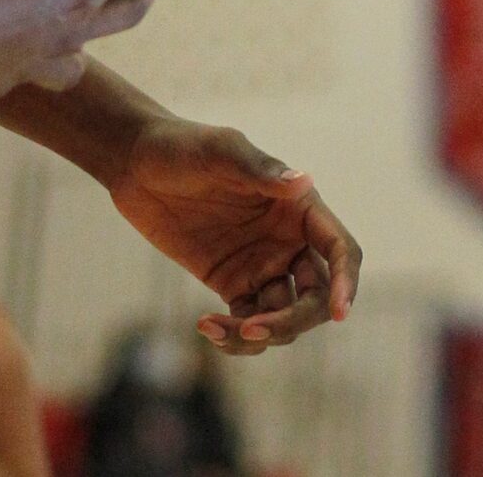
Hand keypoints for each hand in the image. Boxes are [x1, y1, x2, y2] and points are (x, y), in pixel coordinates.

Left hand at [107, 119, 361, 354]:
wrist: (134, 161)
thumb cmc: (182, 145)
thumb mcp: (219, 151)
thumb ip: (259, 169)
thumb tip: (304, 181)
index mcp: (297, 207)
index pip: (340, 250)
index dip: (347, 282)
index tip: (339, 312)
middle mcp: (287, 240)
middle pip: (317, 297)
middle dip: (294, 320)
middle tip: (253, 328)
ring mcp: (261, 265)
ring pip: (282, 317)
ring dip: (261, 335)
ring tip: (216, 329)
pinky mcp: (231, 283)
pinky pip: (247, 322)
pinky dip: (235, 336)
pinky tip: (206, 327)